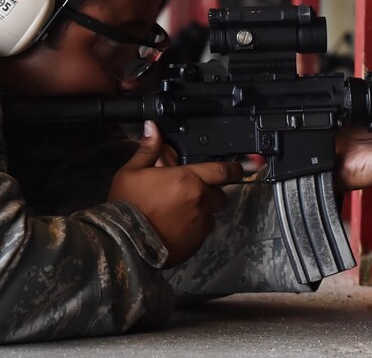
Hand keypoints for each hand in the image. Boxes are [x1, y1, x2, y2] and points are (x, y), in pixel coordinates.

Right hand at [107, 121, 242, 267]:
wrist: (125, 243)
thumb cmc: (127, 205)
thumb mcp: (132, 172)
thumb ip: (148, 149)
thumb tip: (152, 127)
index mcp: (187, 179)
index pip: (222, 170)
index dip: (236, 168)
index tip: (246, 166)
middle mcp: (200, 201)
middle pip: (219, 194)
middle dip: (210, 192)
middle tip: (189, 192)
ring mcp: (200, 224)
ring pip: (211, 214)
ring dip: (202, 210)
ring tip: (180, 212)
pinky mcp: (196, 243)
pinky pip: (203, 231)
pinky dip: (195, 228)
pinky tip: (176, 227)